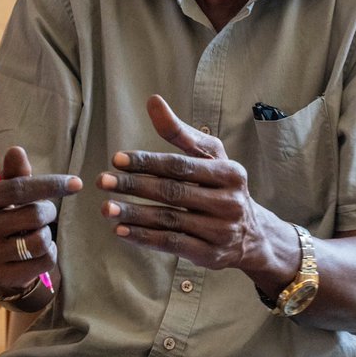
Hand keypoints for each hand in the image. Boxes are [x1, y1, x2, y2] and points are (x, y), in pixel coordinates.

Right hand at [0, 146, 81, 295]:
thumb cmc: (6, 212)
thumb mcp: (9, 190)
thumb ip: (16, 172)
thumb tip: (17, 150)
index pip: (17, 188)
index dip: (50, 184)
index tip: (76, 183)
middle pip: (33, 215)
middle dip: (48, 211)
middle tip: (44, 212)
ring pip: (40, 241)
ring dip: (47, 234)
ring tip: (37, 231)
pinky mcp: (3, 275)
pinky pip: (44, 261)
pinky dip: (50, 253)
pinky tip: (38, 250)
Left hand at [96, 95, 295, 282]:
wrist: (252, 235)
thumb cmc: (222, 187)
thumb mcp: (210, 157)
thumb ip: (180, 132)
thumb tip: (153, 102)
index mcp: (229, 173)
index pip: (181, 166)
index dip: (147, 162)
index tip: (116, 159)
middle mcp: (228, 202)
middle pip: (173, 192)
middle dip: (134, 186)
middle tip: (103, 181)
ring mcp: (220, 231)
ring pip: (169, 220)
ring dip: (134, 214)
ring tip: (106, 208)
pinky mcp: (210, 255)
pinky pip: (172, 244)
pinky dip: (144, 238)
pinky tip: (121, 231)